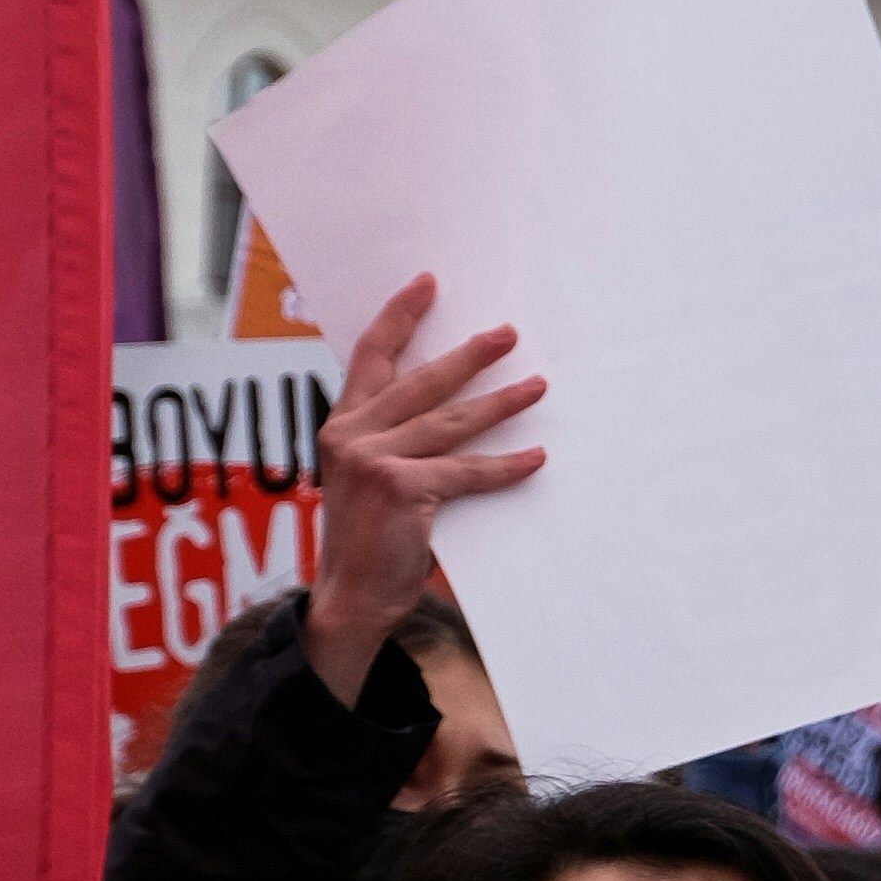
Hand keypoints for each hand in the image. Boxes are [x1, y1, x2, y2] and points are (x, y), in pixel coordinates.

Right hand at [302, 274, 547, 705]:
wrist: (349, 597)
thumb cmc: (369, 538)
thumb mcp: (368, 478)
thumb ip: (393, 441)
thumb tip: (452, 408)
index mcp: (342, 425)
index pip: (370, 356)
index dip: (400, 316)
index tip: (428, 283)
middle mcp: (352, 434)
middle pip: (421, 380)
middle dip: (469, 354)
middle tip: (508, 333)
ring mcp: (374, 460)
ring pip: (452, 421)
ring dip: (502, 402)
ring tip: (538, 386)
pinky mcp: (402, 489)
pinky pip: (468, 471)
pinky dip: (507, 467)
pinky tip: (537, 459)